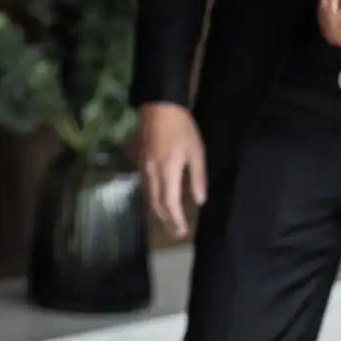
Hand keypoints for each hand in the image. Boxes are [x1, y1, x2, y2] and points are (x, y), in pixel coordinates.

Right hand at [135, 101, 207, 238]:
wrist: (159, 107)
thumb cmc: (182, 128)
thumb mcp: (196, 152)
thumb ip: (198, 177)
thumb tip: (200, 200)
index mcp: (168, 171)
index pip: (170, 203)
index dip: (175, 220)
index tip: (182, 232)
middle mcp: (152, 173)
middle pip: (156, 204)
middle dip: (166, 220)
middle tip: (175, 232)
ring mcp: (144, 168)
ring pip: (148, 197)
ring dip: (158, 211)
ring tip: (168, 221)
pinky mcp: (140, 162)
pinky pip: (145, 187)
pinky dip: (153, 199)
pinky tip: (158, 201)